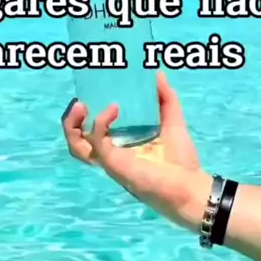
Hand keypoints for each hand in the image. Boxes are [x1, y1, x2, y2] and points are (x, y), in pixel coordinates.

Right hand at [62, 72, 210, 232]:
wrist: (190, 186)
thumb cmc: (181, 160)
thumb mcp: (172, 122)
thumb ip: (165, 98)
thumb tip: (157, 73)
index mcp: (120, 145)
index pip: (91, 131)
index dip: (85, 114)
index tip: (90, 93)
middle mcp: (111, 153)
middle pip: (77, 140)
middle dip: (71, 120)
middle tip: (79, 101)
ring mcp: (110, 160)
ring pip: (77, 146)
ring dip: (72, 125)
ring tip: (80, 105)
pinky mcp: (114, 164)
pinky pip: (97, 143)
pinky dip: (101, 123)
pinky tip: (114, 109)